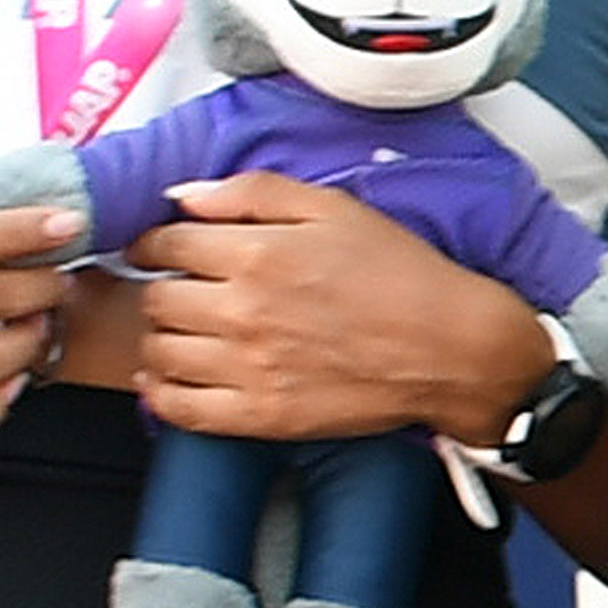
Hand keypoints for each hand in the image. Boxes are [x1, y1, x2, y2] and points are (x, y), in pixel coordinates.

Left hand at [127, 172, 550, 443]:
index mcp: (258, 254)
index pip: (167, 243)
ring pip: (158, 351)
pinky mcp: (260, 415)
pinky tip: (169, 376)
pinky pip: (178, 407)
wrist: (451, 347)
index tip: (162, 247)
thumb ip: (255, 192)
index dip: (156, 242)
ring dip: (161, 336)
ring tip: (183, 329)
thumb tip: (184, 194)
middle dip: (161, 286)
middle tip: (181, 286)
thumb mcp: (336, 208)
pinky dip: (160, 392)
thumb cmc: (401, 273)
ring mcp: (248, 368)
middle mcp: (242, 312)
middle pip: (156, 298)